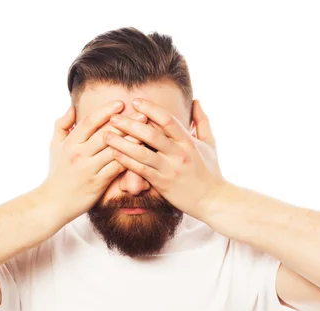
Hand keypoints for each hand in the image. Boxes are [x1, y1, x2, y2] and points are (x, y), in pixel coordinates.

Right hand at [43, 100, 147, 222]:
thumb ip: (62, 125)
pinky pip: (117, 168)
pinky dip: (130, 159)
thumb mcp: (54, 146)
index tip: (120, 103)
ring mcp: (89, 169)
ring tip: (147, 131)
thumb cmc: (57, 173)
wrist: (53, 202)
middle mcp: (79, 154)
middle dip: (125, 124)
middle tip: (142, 114)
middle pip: (105, 134)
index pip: (90, 122)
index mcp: (70, 143)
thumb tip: (72, 107)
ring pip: (114, 150)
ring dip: (132, 140)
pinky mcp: (98, 183)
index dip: (106, 111)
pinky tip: (142, 153)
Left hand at [103, 98, 225, 219]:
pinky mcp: (162, 184)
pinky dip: (126, 161)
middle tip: (113, 117)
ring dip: (122, 143)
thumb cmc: (210, 171)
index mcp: (188, 141)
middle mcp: (178, 154)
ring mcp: (169, 169)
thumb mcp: (210, 144)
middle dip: (130, 124)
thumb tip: (196, 100)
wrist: (212, 200)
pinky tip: (114, 154)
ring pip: (142, 153)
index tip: (135, 101)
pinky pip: (141, 170)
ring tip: (106, 135)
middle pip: (151, 135)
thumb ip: (201, 121)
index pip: (167, 120)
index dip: (150, 109)